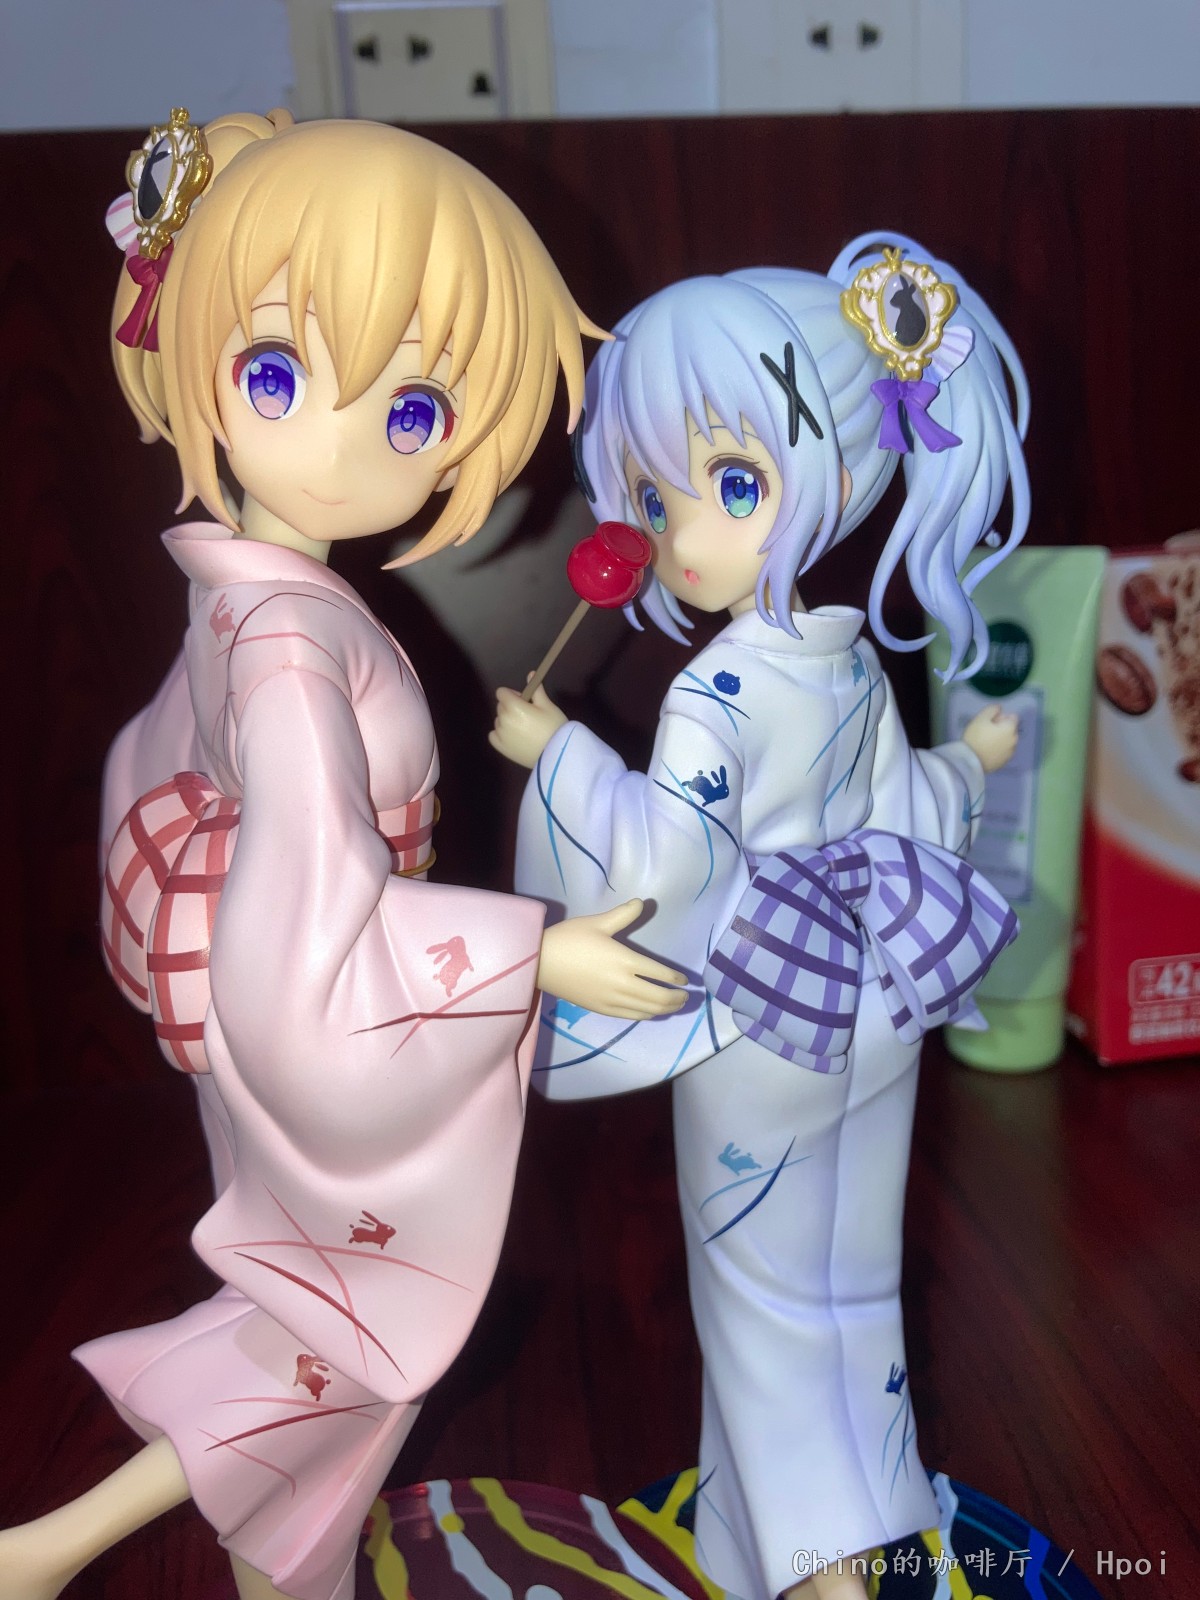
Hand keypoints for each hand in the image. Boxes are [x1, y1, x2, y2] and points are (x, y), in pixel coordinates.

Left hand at [489, 683, 566, 768]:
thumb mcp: (548, 706)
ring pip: (499, 720)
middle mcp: (503, 719)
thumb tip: (530, 674)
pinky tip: (514, 737)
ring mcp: (500, 734)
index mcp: (513, 706)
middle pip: (501, 706)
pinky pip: (494, 735)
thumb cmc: (554, 727)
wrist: (557, 755)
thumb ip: (536, 690)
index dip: (513, 694)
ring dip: (507, 720)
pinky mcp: (501, 747)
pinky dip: (501, 734)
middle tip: (529, 716)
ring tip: (525, 730)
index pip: (501, 693)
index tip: (525, 701)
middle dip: (511, 707)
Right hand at [537, 899, 687, 1020]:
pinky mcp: (600, 1009)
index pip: (660, 974)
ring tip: (673, 1005)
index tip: (685, 980)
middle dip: (676, 999)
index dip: (676, 979)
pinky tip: (649, 1012)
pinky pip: (630, 1016)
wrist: (539, 963)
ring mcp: (611, 1000)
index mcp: (625, 961)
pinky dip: (645, 1015)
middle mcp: (622, 984)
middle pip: (658, 998)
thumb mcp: (598, 922)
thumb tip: (642, 902)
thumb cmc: (569, 939)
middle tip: (685, 996)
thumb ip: (623, 915)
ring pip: (646, 1011)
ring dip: (665, 1009)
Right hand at [963, 706, 1018, 772]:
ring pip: (1007, 741)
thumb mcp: (981, 718)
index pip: (1013, 717)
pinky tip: (987, 751)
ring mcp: (1010, 753)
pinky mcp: (1004, 762)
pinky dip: (998, 750)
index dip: (1001, 716)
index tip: (990, 721)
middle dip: (1002, 728)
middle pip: (1010, 729)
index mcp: (1010, 728)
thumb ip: (992, 709)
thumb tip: (999, 708)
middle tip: (986, 731)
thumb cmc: (975, 737)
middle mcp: (1014, 740)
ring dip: (1000, 739)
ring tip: (986, 742)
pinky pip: (1003, 752)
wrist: (970, 761)